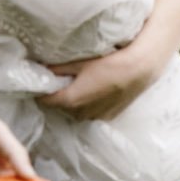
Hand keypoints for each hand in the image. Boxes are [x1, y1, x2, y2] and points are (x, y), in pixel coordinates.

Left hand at [38, 40, 163, 121]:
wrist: (138, 71)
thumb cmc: (109, 64)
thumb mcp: (81, 63)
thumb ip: (59, 68)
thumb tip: (41, 68)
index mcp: (70, 100)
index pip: (45, 101)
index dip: (41, 92)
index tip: (41, 83)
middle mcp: (80, 114)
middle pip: (61, 106)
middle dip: (60, 94)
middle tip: (63, 79)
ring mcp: (94, 117)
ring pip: (76, 111)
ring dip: (75, 101)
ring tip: (82, 84)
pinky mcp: (107, 117)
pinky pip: (91, 112)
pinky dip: (89, 104)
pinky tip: (96, 91)